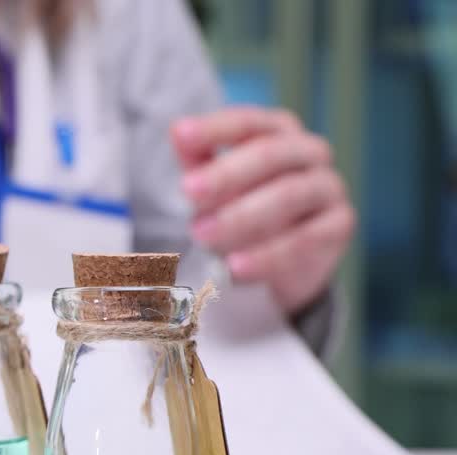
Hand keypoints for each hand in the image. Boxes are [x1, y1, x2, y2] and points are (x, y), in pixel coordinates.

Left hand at [171, 107, 355, 313]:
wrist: (278, 260)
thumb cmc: (239, 206)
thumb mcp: (213, 183)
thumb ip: (197, 159)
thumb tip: (178, 131)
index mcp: (277, 131)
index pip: (247, 122)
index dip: (214, 128)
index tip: (182, 135)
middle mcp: (309, 151)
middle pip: (270, 153)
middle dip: (226, 173)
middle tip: (188, 192)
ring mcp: (329, 186)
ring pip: (289, 194)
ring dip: (242, 216)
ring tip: (203, 236)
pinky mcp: (340, 225)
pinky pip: (307, 238)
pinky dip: (268, 255)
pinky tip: (236, 268)